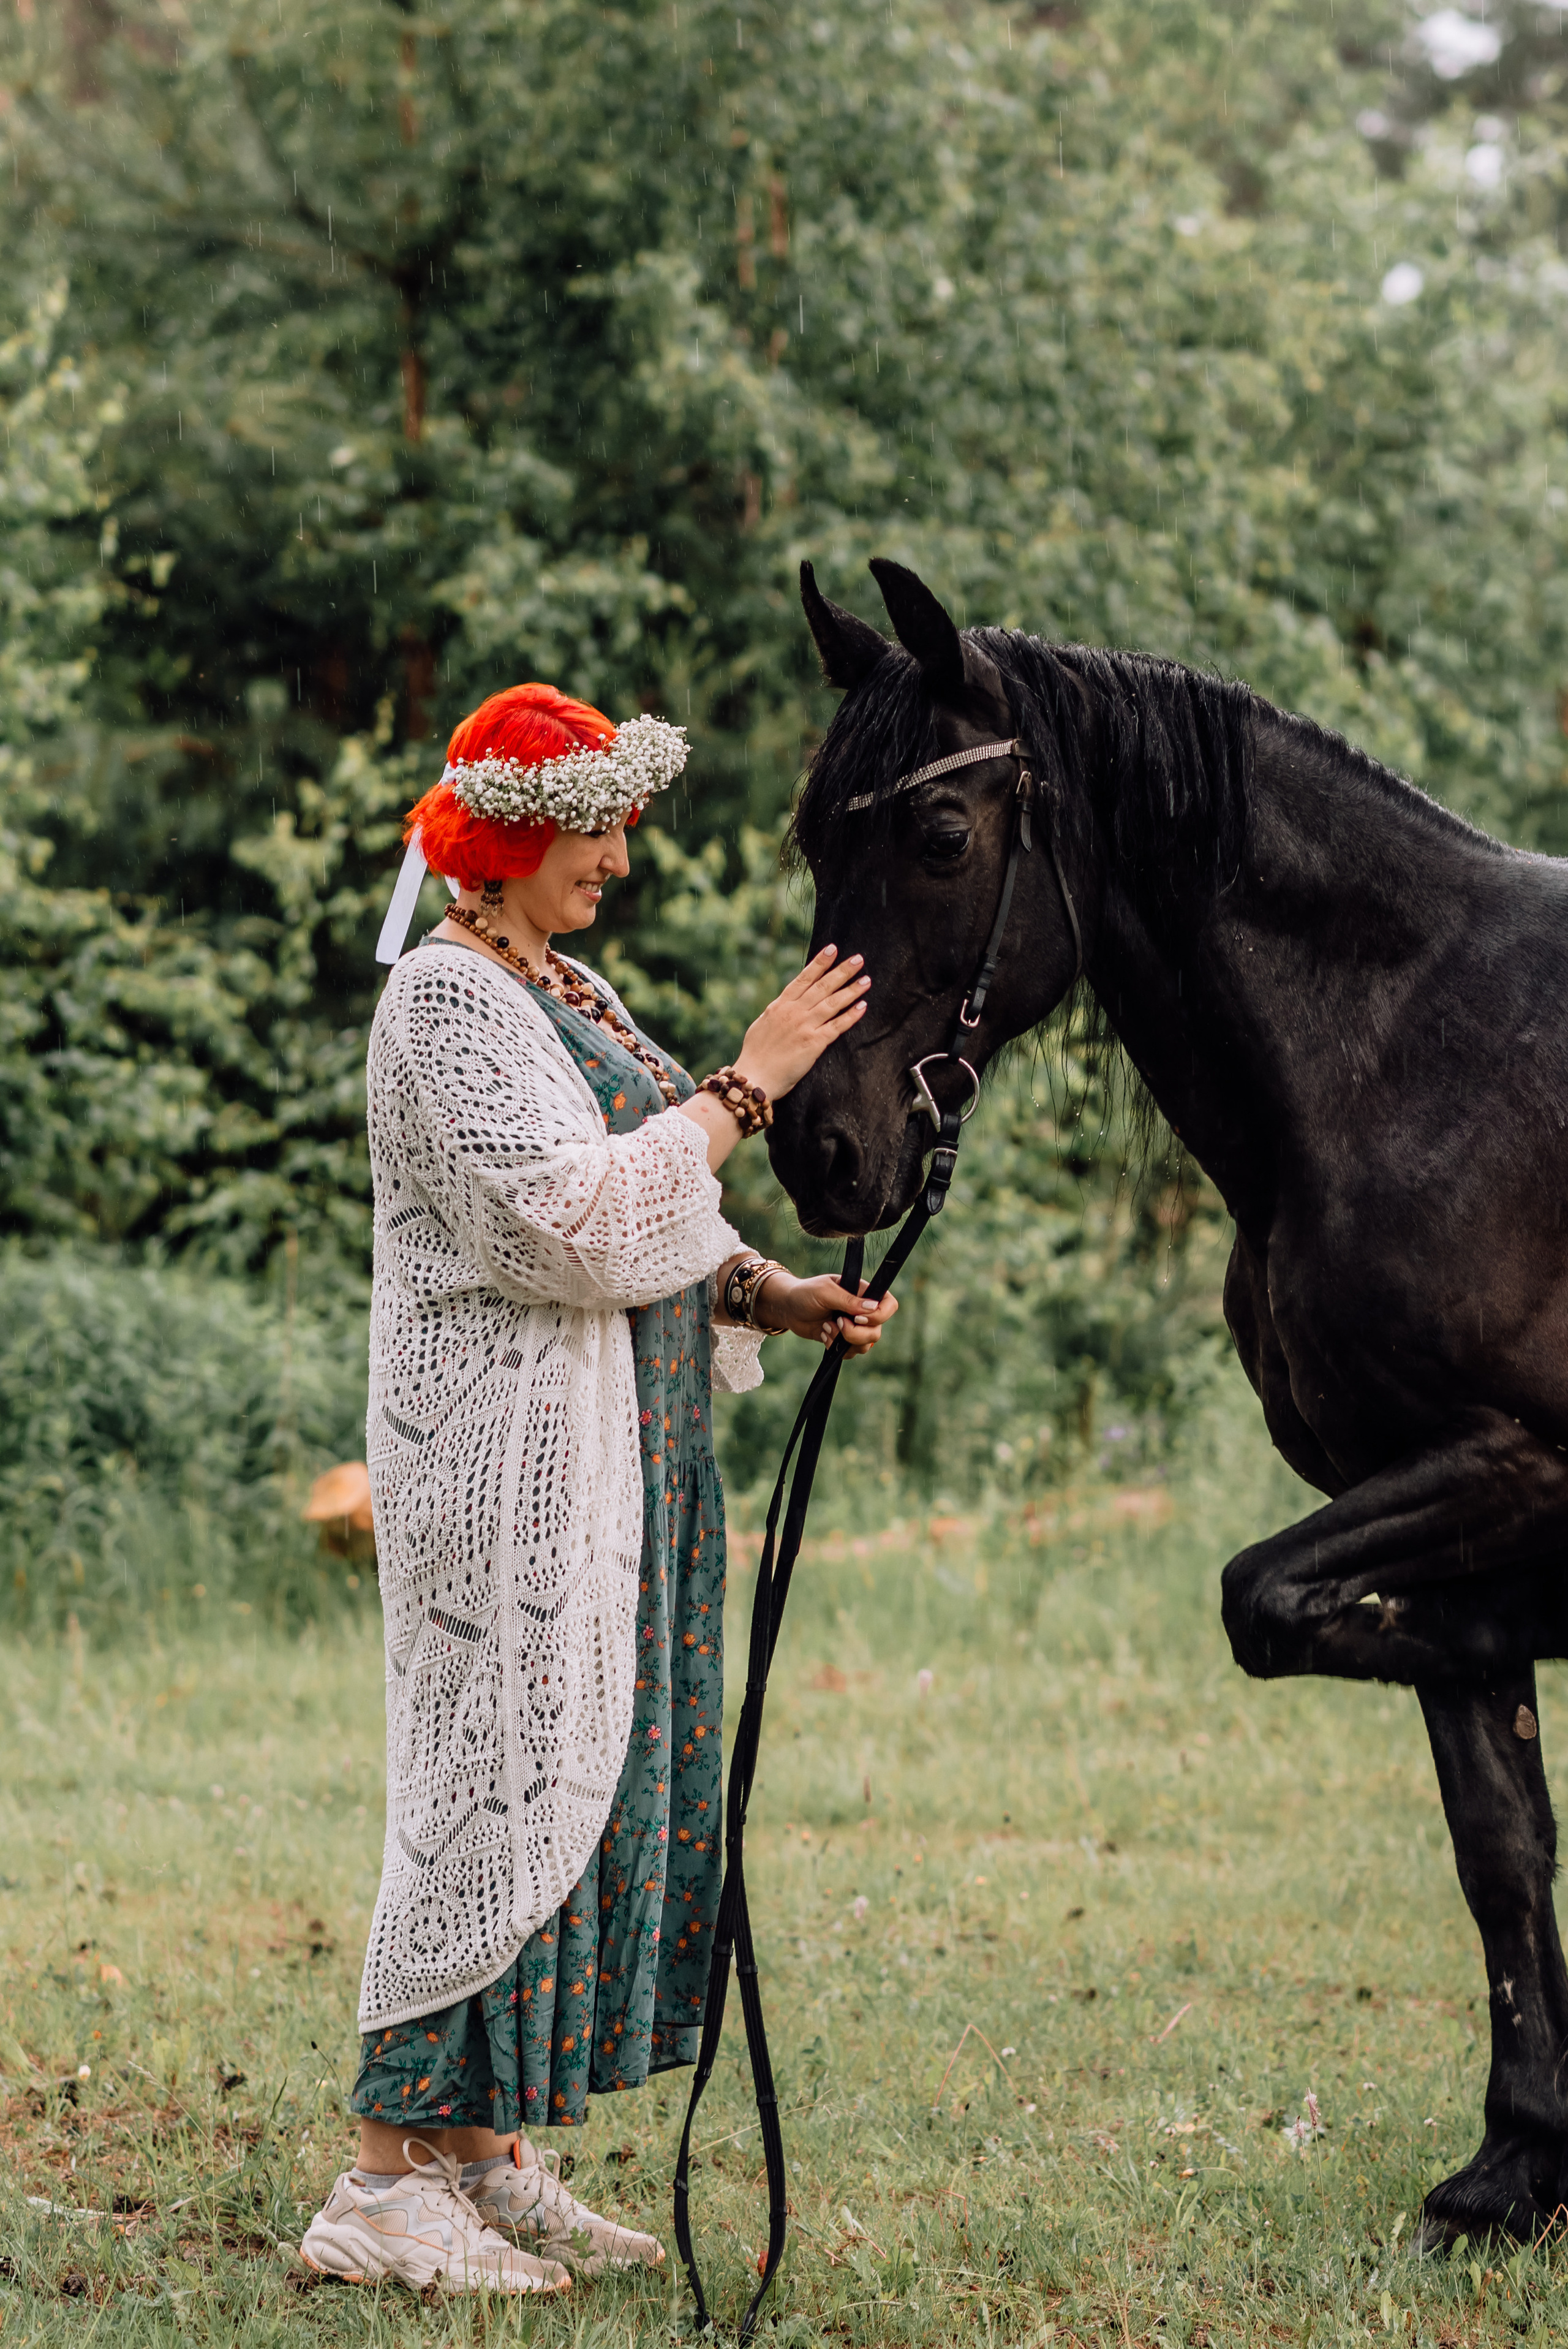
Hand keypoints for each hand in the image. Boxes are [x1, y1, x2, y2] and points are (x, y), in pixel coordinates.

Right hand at [734, 946, 869, 1101]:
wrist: (754, 1077)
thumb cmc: (755, 1055)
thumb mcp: (762, 1025)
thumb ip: (776, 1012)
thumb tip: (783, 1004)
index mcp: (780, 1006)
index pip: (803, 979)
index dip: (819, 963)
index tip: (832, 949)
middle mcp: (794, 1012)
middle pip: (822, 987)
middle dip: (842, 971)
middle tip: (858, 959)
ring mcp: (805, 1027)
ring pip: (832, 1003)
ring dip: (851, 990)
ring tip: (866, 980)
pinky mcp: (814, 1044)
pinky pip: (837, 1027)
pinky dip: (850, 1016)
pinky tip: (862, 1006)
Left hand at [760, 1274, 898, 1352]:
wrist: (787, 1308)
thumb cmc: (805, 1293)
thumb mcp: (825, 1292)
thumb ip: (848, 1300)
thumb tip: (873, 1307)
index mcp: (862, 1293)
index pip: (888, 1305)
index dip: (878, 1316)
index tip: (857, 1317)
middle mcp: (862, 1311)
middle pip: (877, 1331)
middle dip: (855, 1333)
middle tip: (837, 1322)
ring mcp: (854, 1327)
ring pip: (865, 1345)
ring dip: (844, 1341)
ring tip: (827, 1327)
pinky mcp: (842, 1340)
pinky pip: (850, 1352)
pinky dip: (836, 1348)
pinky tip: (824, 1334)